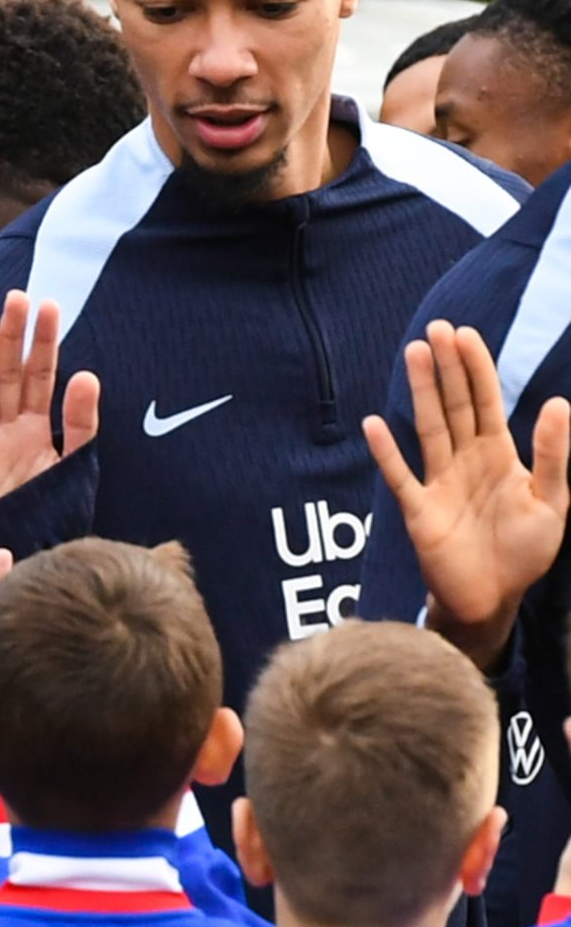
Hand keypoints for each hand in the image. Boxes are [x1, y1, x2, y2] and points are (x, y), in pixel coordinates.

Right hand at [0, 290, 99, 512]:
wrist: (24, 557)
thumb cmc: (46, 514)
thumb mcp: (73, 467)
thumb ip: (81, 425)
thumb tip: (87, 375)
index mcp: (37, 429)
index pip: (42, 377)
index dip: (44, 343)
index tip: (46, 307)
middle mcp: (6, 432)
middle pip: (8, 376)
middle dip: (11, 338)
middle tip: (15, 298)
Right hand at [364, 320, 570, 669]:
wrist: (493, 598)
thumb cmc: (525, 550)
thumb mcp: (552, 502)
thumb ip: (551, 454)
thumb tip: (558, 403)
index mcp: (499, 455)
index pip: (485, 401)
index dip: (476, 368)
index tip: (465, 334)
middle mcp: (465, 460)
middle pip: (453, 405)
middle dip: (447, 367)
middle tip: (436, 328)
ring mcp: (439, 482)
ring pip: (428, 427)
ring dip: (421, 392)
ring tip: (414, 354)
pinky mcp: (419, 509)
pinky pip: (401, 475)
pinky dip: (387, 452)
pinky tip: (374, 425)